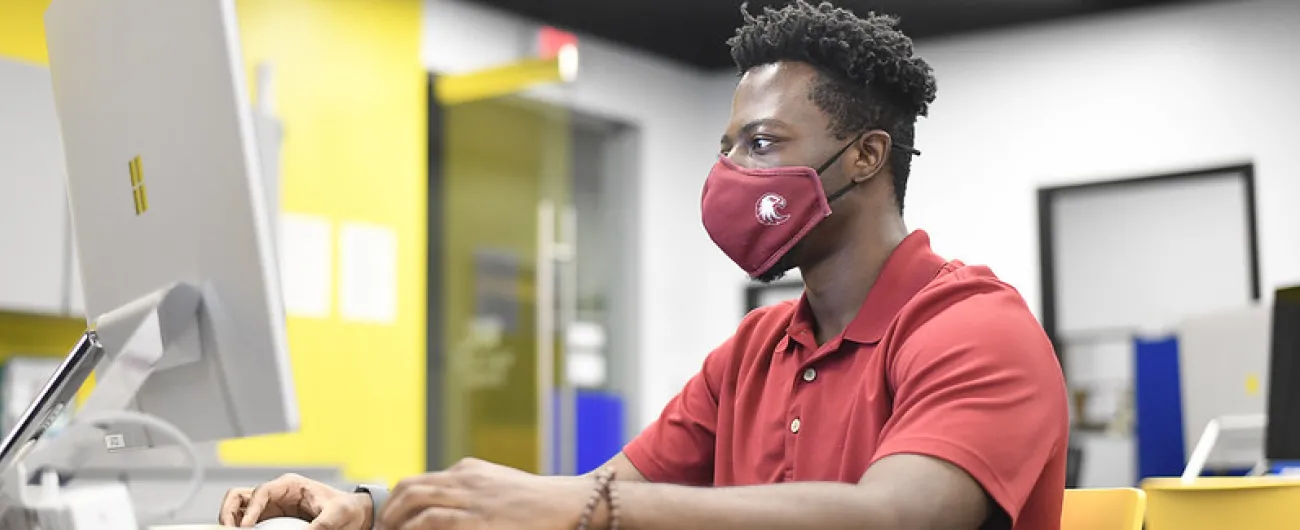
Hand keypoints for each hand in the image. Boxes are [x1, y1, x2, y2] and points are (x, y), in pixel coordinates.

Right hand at [219, 473, 373, 528]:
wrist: (353, 514)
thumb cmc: (346, 507)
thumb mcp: (335, 515)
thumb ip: (319, 526)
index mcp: (290, 485)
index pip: (261, 492)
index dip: (251, 509)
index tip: (246, 526)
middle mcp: (276, 494)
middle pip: (240, 497)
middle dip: (230, 512)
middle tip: (229, 529)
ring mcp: (271, 507)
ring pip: (239, 510)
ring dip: (232, 521)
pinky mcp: (271, 520)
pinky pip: (249, 523)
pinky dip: (243, 527)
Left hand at [378, 458, 593, 529]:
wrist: (564, 503)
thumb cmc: (535, 501)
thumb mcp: (499, 486)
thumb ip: (472, 489)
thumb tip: (445, 504)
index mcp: (468, 469)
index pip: (420, 480)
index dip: (397, 502)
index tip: (389, 521)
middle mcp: (465, 478)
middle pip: (410, 487)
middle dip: (389, 511)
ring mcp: (470, 497)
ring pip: (415, 500)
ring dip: (395, 521)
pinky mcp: (477, 519)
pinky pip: (433, 520)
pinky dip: (414, 529)